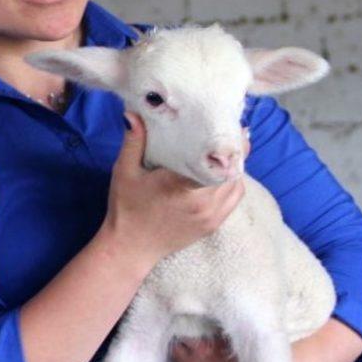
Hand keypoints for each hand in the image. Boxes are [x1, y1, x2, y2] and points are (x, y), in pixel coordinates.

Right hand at [101, 112, 245, 275]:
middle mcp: (204, 203)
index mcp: (183, 187)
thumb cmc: (126, 208)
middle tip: (225, 130)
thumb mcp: (124, 171)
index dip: (226, 140)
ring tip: (224, 150)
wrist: (130, 248)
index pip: (217, 159)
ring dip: (234, 166)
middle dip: (232, 149)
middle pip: (232, 169)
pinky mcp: (213, 224)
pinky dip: (232, 183)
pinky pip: (234, 198)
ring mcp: (211, 216)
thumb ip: (133, 141)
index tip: (225, 123)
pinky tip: (221, 172)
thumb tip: (133, 113)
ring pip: (237, 184)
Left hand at [169, 335, 243, 361]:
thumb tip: (190, 319)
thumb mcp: (224, 337)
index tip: (183, 330)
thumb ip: (204, 330)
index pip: (177, 336)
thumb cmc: (242, 358)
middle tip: (184, 344)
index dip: (180, 332)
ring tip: (186, 359)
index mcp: (199, 351)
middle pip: (172, 352)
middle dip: (178, 347)